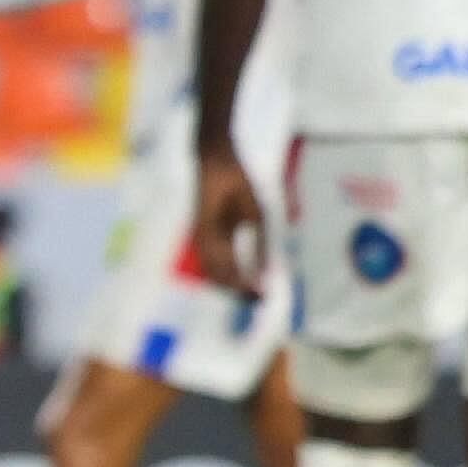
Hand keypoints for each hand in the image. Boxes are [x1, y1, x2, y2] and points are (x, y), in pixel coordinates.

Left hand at [192, 149, 268, 297]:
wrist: (221, 165)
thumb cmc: (238, 188)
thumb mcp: (257, 220)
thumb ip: (260, 246)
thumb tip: (266, 273)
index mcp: (223, 241)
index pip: (232, 271)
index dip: (246, 285)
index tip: (262, 297)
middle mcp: (212, 244)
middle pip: (222, 276)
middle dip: (240, 290)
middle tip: (258, 301)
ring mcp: (205, 237)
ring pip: (216, 270)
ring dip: (234, 284)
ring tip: (251, 294)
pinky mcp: (201, 229)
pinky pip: (211, 255)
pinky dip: (225, 269)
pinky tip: (239, 277)